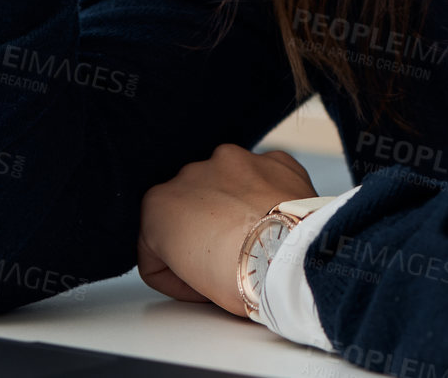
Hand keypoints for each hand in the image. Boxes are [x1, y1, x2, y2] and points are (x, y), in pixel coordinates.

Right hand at [136, 143, 317, 316]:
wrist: (293, 258)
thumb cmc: (242, 278)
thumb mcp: (191, 284)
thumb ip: (184, 257)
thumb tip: (204, 256)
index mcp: (159, 205)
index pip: (154, 246)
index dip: (176, 276)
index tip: (199, 288)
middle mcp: (191, 172)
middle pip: (191, 208)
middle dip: (204, 231)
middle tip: (227, 263)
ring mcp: (234, 160)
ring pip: (227, 186)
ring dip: (235, 207)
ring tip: (255, 241)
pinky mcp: (272, 158)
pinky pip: (263, 178)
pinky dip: (267, 195)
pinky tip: (276, 222)